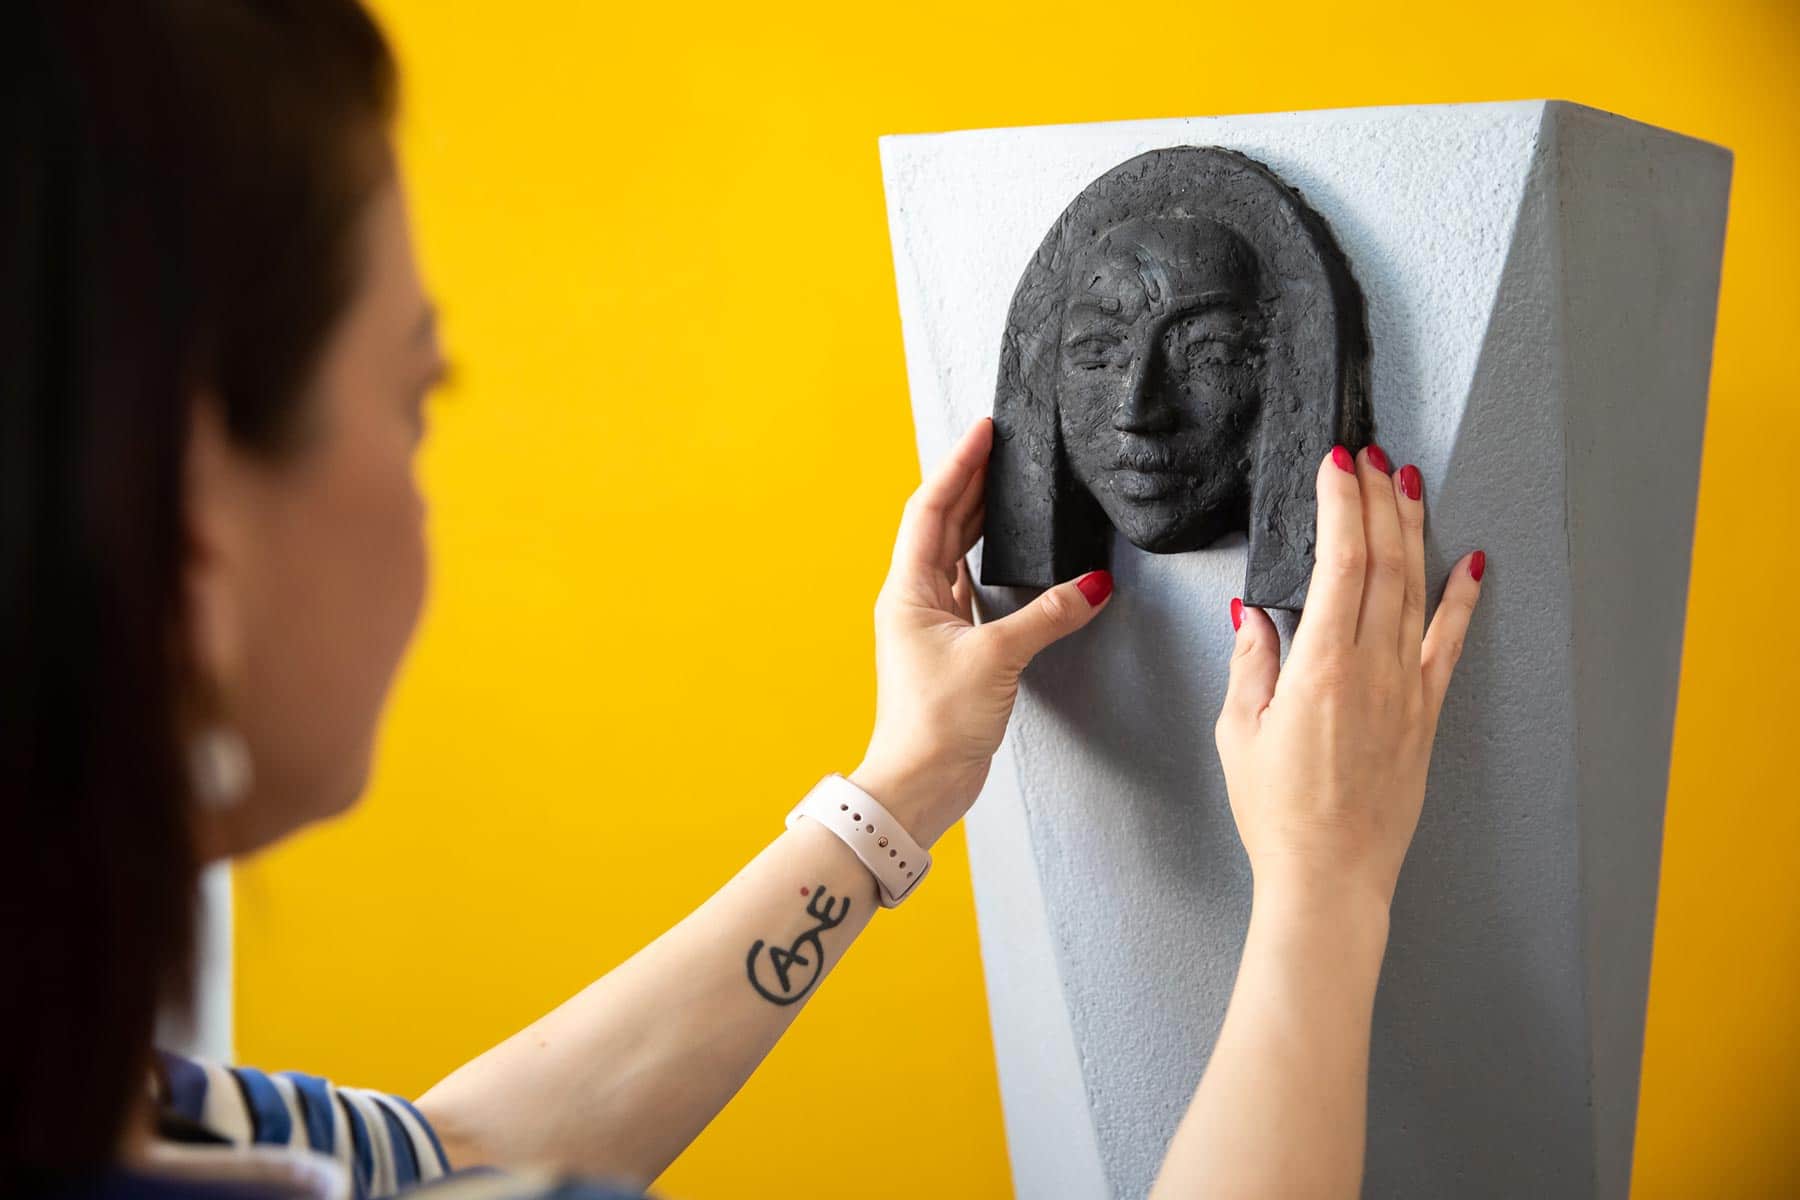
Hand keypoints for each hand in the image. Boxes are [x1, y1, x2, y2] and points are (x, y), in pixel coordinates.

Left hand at [852, 416, 1112, 846]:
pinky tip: (1012, 554)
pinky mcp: (953, 649)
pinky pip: (971, 590)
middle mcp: (914, 600)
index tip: (984, 432)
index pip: (933, 509)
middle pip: (943, 525)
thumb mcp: (998, 658)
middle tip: (1002, 448)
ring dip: (979, 520)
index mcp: (909, 590)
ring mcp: (931, 625)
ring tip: (1008, 486)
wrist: (919, 784)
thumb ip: (1048, 615)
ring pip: (956, 555)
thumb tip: (1093, 586)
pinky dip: (992, 564)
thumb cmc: (937, 722)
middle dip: (972, 484)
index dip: (959, 467)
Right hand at [1215, 446, 1483, 911]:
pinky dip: (1465, 598)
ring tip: (1406, 482)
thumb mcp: (1239, 733)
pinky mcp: (1425, 713)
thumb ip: (1250, 663)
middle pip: (1382, 562)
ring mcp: (1406, 689)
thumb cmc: (1277, 814)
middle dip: (1375, 499)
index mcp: (1318, 669)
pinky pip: (1450, 643)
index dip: (1340, 505)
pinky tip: (1474, 561)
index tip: (1333, 464)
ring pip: (1417, 589)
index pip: (1338, 563)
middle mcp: (1370, 670)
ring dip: (1412, 530)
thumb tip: (1253, 612)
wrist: (1330, 877)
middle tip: (1368, 454)